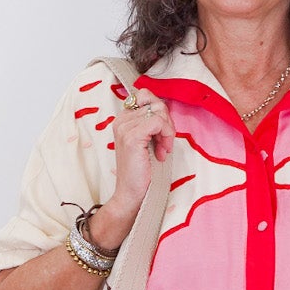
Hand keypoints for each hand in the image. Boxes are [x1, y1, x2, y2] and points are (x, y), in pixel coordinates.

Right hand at [110, 93, 175, 207]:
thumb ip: (153, 123)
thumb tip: (165, 108)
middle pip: (155, 104)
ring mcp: (125, 127)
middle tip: (164, 144)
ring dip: (167, 132)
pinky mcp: (132, 136)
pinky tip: (162, 152)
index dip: (160, 112)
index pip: (146, 96)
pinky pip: (158, 122)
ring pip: (159, 112)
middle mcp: (121, 120)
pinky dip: (166, 136)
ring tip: (162, 150)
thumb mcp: (148, 141)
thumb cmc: (141, 171)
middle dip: (167, 124)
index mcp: (123, 119)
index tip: (162, 133)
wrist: (131, 194)